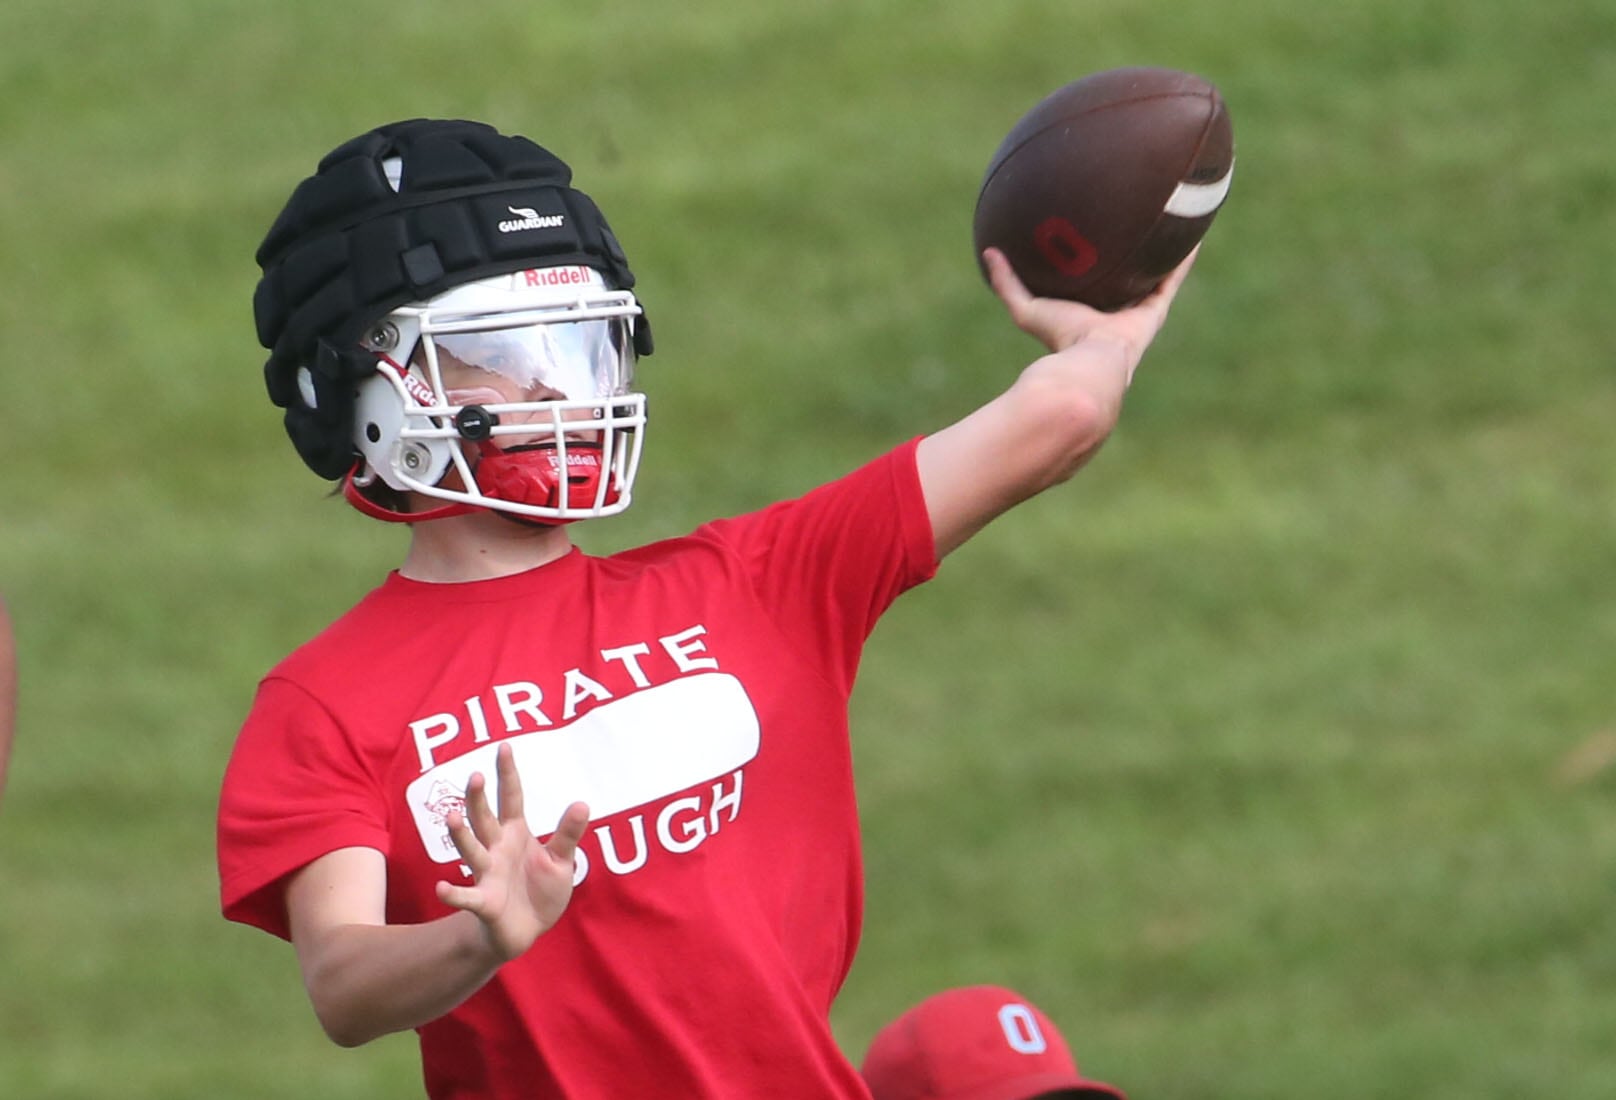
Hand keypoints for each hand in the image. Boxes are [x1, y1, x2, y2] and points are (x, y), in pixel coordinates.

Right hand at [434, 742, 589, 961]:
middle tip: (474, 776)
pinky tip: (442, 888)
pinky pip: (468, 896)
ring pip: (472, 850)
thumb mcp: (562, 861)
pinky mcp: (485, 902)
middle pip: (485, 818)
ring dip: (461, 836)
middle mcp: (497, 849)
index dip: (508, 773)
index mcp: (516, 834)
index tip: (504, 746)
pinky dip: (454, 893)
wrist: (527, 931)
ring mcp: (488, 874)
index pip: (511, 797)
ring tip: (452, 818)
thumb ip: (568, 834)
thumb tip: (582, 803)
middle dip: (478, 799)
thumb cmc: (540, 890)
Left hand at [982, 246, 1198, 377]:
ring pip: (1152, 278)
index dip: (1096, 268)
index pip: (1094, 287)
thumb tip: (989, 252)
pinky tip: (1191, 234)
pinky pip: (1172, 279)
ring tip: (1168, 224)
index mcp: (1089, 316)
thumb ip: (1007, 283)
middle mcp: (1116, 315)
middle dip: (1129, 260)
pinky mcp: (1155, 312)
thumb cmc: (1057, 341)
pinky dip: (1182, 259)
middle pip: (1125, 281)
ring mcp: (1138, 314)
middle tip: (1132, 227)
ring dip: (1160, 255)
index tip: (1095, 243)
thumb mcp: (1027, 307)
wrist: (1089, 364)